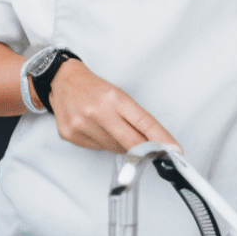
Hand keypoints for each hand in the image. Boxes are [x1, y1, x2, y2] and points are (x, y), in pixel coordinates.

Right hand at [47, 59, 181, 154]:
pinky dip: (102, 143)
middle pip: (131, 141)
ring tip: (112, 128)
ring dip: (120, 144)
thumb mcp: (117, 94)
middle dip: (146, 151)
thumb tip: (149, 142)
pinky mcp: (70, 135)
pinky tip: (96, 129)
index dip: (161, 138)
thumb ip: (132, 118)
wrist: (62, 80)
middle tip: (157, 154)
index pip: (144, 122)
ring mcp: (82, 125)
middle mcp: (98, 111)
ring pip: (113, 148)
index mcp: (114, 98)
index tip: (174, 149)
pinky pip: (96, 148)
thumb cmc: (94, 87)